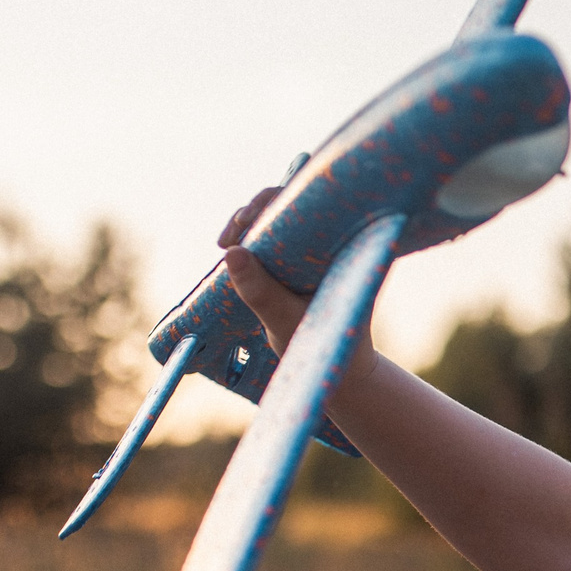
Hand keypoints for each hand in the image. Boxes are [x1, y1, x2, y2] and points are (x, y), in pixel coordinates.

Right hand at [215, 183, 380, 390]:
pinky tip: (230, 250)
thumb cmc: (324, 342)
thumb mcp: (287, 320)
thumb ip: (260, 292)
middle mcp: (329, 242)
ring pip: (274, 223)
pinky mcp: (297, 265)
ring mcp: (313, 252)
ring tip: (225, 243)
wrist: (345, 369)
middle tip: (228, 237)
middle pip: (287, 206)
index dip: (272, 201)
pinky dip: (249, 243)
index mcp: (341, 244)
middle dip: (252, 212)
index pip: (308, 202)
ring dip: (246, 227)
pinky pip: (270, 242)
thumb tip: (230, 253)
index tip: (245, 218)